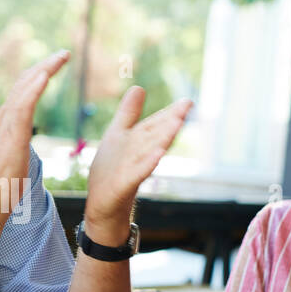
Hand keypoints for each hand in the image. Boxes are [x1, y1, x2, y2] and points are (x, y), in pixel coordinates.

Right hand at [0, 50, 70, 211]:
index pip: (22, 89)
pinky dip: (34, 88)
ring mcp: (6, 125)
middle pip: (24, 82)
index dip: (38, 73)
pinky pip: (23, 106)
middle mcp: (4, 117)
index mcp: (5, 121)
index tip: (55, 63)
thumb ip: (17, 142)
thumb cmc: (1, 185)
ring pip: (25, 88)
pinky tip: (46, 75)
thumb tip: (22, 142)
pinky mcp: (12, 136)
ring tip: (62, 56)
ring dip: (44, 69)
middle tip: (65, 53)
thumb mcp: (14, 155)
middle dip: (45, 65)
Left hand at [84, 87, 192, 242]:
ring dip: (163, 138)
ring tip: (177, 124)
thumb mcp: (118, 135)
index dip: (169, 113)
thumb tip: (139, 86)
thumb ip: (128, 113)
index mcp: (138, 142)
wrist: (102, 204)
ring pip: (150, 152)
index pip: (155, 125)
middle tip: (187, 107)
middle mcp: (139, 155)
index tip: (187, 101)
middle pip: (156, 136)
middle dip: (170, 122)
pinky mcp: (123, 185)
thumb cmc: (111, 170)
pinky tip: (158, 155)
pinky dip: (147, 164)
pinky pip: (137, 173)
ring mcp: (133, 170)